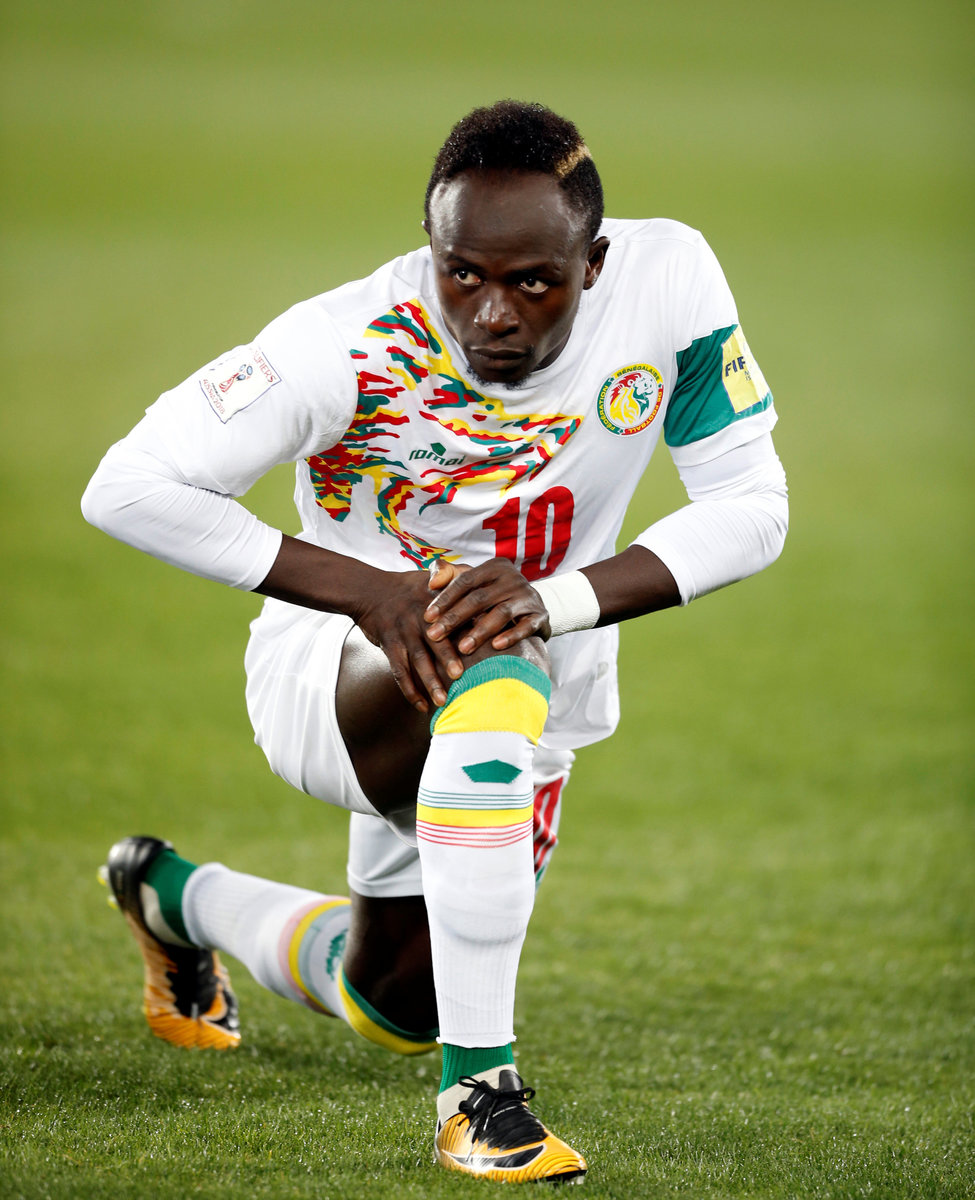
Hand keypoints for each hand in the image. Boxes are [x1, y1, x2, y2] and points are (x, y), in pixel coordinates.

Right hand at [353, 563, 470, 712]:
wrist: (368, 590)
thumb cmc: (407, 587)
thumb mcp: (431, 577)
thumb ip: (457, 582)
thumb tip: (485, 597)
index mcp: (436, 602)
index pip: (457, 616)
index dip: (470, 630)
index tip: (485, 646)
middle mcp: (420, 617)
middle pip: (436, 639)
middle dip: (448, 658)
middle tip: (461, 676)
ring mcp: (403, 631)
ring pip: (418, 660)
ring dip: (430, 682)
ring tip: (443, 701)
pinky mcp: (389, 644)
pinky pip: (399, 671)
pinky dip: (410, 690)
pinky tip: (422, 706)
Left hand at [424, 559, 550, 657]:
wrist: (533, 607)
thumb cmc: (494, 595)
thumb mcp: (474, 581)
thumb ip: (449, 576)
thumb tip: (430, 582)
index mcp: (494, 567)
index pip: (465, 581)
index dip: (444, 599)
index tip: (427, 617)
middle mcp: (513, 578)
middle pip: (479, 598)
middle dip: (455, 618)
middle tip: (435, 635)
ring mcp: (528, 596)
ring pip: (501, 613)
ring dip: (480, 632)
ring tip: (462, 648)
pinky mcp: (541, 615)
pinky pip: (526, 626)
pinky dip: (511, 636)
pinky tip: (496, 647)